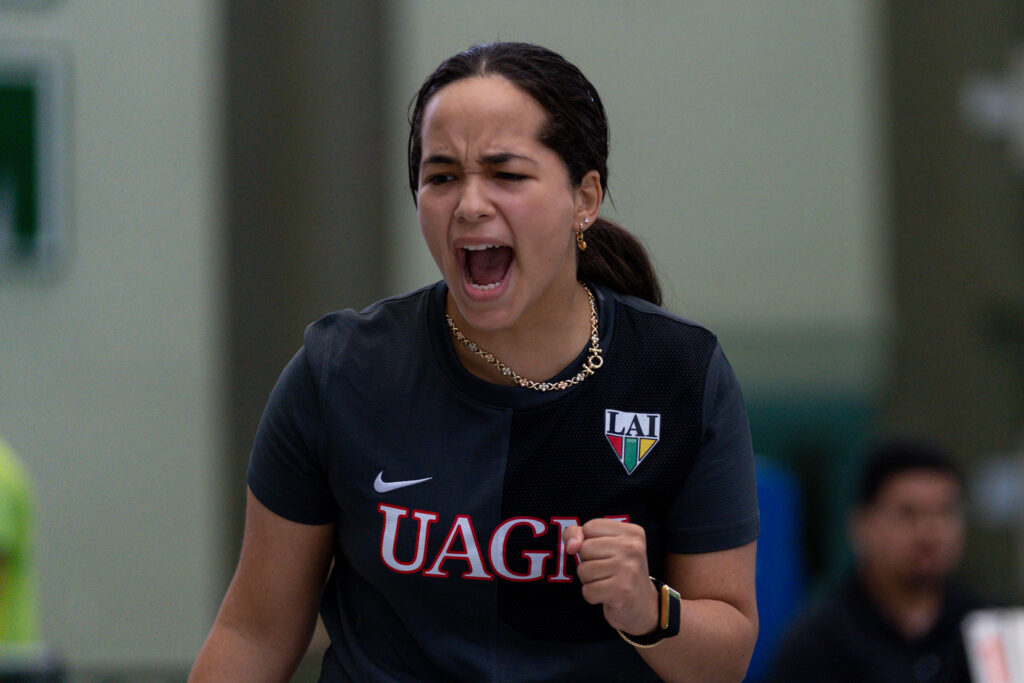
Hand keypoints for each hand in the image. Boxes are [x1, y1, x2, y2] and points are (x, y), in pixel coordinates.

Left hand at [563, 518, 658, 635]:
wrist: (642, 605)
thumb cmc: (618, 571)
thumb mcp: (603, 544)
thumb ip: (579, 534)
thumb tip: (571, 545)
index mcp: (631, 532)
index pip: (589, 527)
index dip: (587, 542)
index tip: (603, 552)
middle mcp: (633, 548)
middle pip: (584, 548)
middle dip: (587, 562)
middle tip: (607, 570)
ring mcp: (629, 569)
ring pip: (583, 570)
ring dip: (589, 580)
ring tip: (607, 581)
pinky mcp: (622, 591)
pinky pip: (588, 591)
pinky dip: (592, 596)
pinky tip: (607, 595)